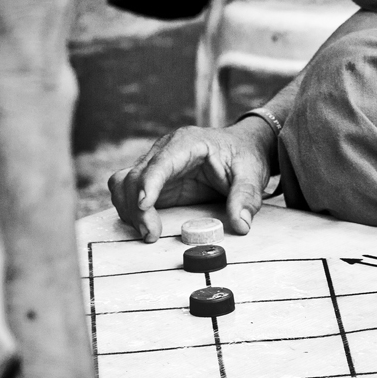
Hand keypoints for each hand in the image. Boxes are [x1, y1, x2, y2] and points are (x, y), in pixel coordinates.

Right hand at [109, 117, 276, 242]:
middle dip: (138, 207)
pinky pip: (129, 192)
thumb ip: (246, 198)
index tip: (145, 205)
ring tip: (148, 232)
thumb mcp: (251, 175)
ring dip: (129, 209)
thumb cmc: (243, 156)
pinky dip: (130, 209)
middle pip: (136, 176)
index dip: (149, 183)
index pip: (161, 162)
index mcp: (187, 142)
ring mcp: (156, 165)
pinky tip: (144, 225)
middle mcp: (165, 150)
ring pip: (125, 183)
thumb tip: (241, 225)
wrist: (240, 148)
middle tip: (151, 234)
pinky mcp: (154, 181)